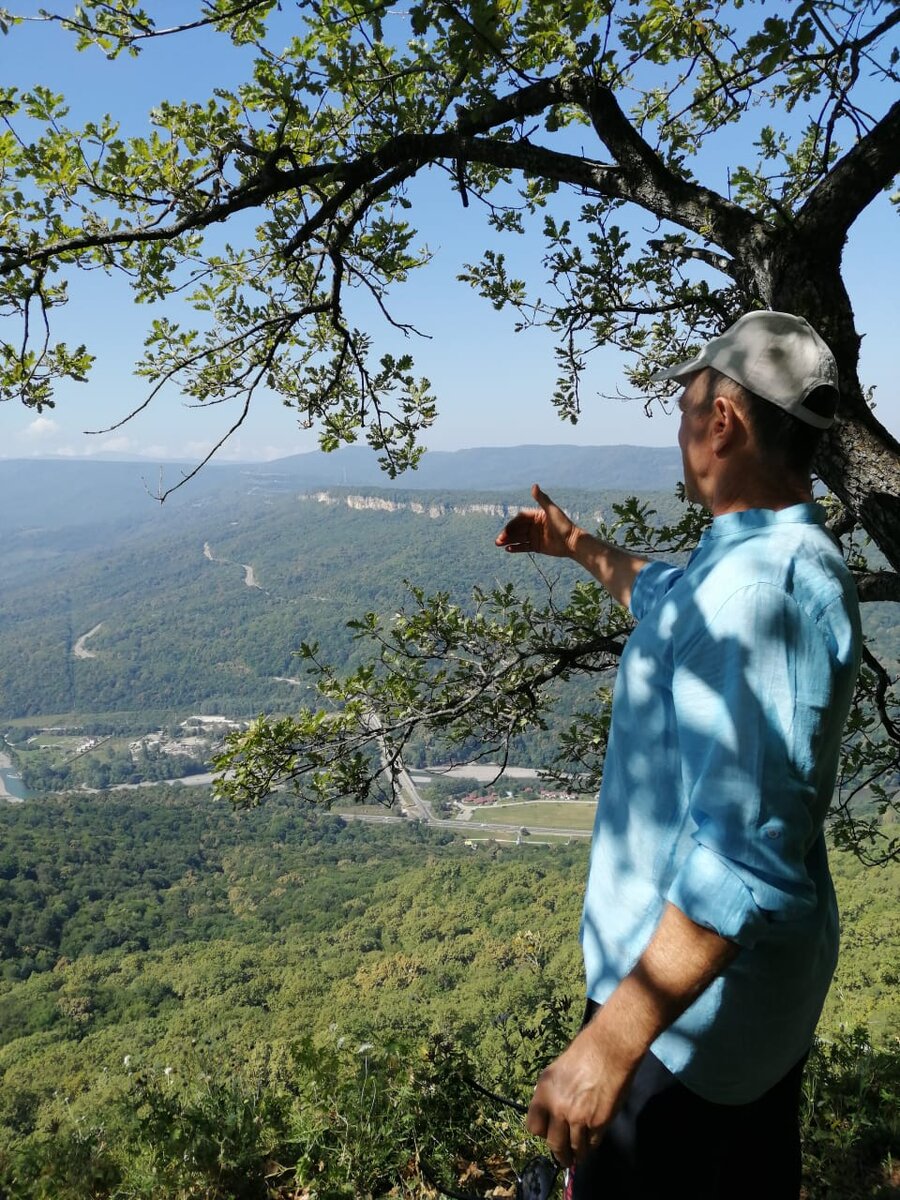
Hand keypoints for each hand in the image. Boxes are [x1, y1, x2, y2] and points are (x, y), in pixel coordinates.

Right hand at [495, 484, 579, 557]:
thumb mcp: (552, 510)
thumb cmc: (564, 524)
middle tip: (498, 540)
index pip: (520, 519)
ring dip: (508, 540)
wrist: (573, 542)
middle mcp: (534, 526)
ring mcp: (535, 536)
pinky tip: (508, 549)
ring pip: (518, 538)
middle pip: (517, 529)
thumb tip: (534, 485)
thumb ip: (542, 499)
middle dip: (507, 534)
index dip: (512, 524)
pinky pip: (523, 547)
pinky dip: (516, 548)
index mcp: (536, 516)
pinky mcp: (537, 546)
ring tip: (498, 544)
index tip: (506, 530)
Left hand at [525, 1022, 637, 1166]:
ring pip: (575, 1149)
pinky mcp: (598, 1124)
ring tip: (580, 1153)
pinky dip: (592, 1145)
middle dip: (560, 1153)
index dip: (542, 1132)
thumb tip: (550, 1112)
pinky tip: (592, 1141)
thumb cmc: (584, 1052)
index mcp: (544, 1093)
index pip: (533, 1127)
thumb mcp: (556, 1071)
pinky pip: (592, 1144)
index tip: (549, 1134)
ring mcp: (578, 1118)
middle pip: (554, 1144)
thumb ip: (550, 1094)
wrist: (610, 1050)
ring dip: (578, 1153)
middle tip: (564, 1156)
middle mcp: (558, 1108)